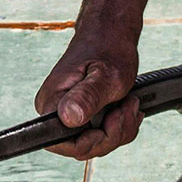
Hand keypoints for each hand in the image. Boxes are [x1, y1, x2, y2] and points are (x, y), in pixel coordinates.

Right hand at [35, 37, 142, 158]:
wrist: (111, 33)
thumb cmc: (108, 47)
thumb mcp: (107, 75)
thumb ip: (89, 97)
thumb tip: (69, 117)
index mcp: (52, 103)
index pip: (63, 145)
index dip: (92, 142)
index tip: (111, 119)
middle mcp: (55, 112)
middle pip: (83, 148)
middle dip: (113, 134)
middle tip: (128, 105)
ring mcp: (68, 115)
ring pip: (97, 144)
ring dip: (121, 128)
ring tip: (130, 101)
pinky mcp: (82, 115)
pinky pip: (103, 135)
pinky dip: (121, 125)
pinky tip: (128, 106)